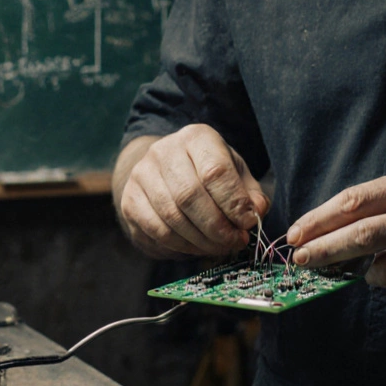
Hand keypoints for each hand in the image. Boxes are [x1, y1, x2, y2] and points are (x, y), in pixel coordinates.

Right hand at [119, 124, 269, 258]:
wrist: (164, 170)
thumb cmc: (207, 172)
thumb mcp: (235, 173)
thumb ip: (249, 193)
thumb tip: (256, 212)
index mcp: (195, 138)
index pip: (215, 171)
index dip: (233, 203)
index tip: (247, 223)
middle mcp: (163, 151)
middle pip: (190, 196)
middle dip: (217, 227)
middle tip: (234, 241)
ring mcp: (141, 176)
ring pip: (172, 218)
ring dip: (201, 241)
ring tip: (219, 247)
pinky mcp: (130, 201)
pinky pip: (156, 232)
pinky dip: (181, 246)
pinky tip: (197, 247)